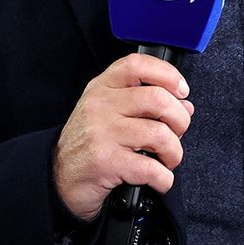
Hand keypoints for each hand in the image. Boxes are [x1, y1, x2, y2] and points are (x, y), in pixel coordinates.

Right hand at [53, 52, 194, 220]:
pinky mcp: (105, 162)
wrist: (58, 179)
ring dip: (174, 152)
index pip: (138, 64)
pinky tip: (159, 179)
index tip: (181, 91)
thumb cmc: (88, 145)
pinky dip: (164, 178)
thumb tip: (185, 106)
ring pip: (159, 134)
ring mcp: (102, 133)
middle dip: (180, 119)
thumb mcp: (109, 114)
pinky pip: (150, 168)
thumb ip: (146, 105)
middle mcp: (101, 105)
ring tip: (168, 160)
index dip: (168, 74)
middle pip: (157, 98)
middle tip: (177, 133)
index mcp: (103, 88)